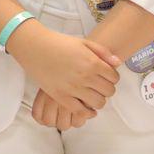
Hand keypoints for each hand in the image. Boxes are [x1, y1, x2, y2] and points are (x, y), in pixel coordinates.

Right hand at [5, 25, 119, 123]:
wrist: (35, 47)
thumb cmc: (58, 43)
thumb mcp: (83, 42)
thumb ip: (103, 52)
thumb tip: (117, 63)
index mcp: (92, 62)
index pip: (114, 78)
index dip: (112, 78)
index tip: (105, 77)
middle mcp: (85, 76)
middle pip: (109, 92)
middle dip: (106, 89)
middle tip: (98, 86)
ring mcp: (73, 88)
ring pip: (98, 103)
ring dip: (97, 100)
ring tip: (91, 94)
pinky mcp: (61, 96)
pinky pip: (80, 111)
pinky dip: (85, 111)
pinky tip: (83, 105)